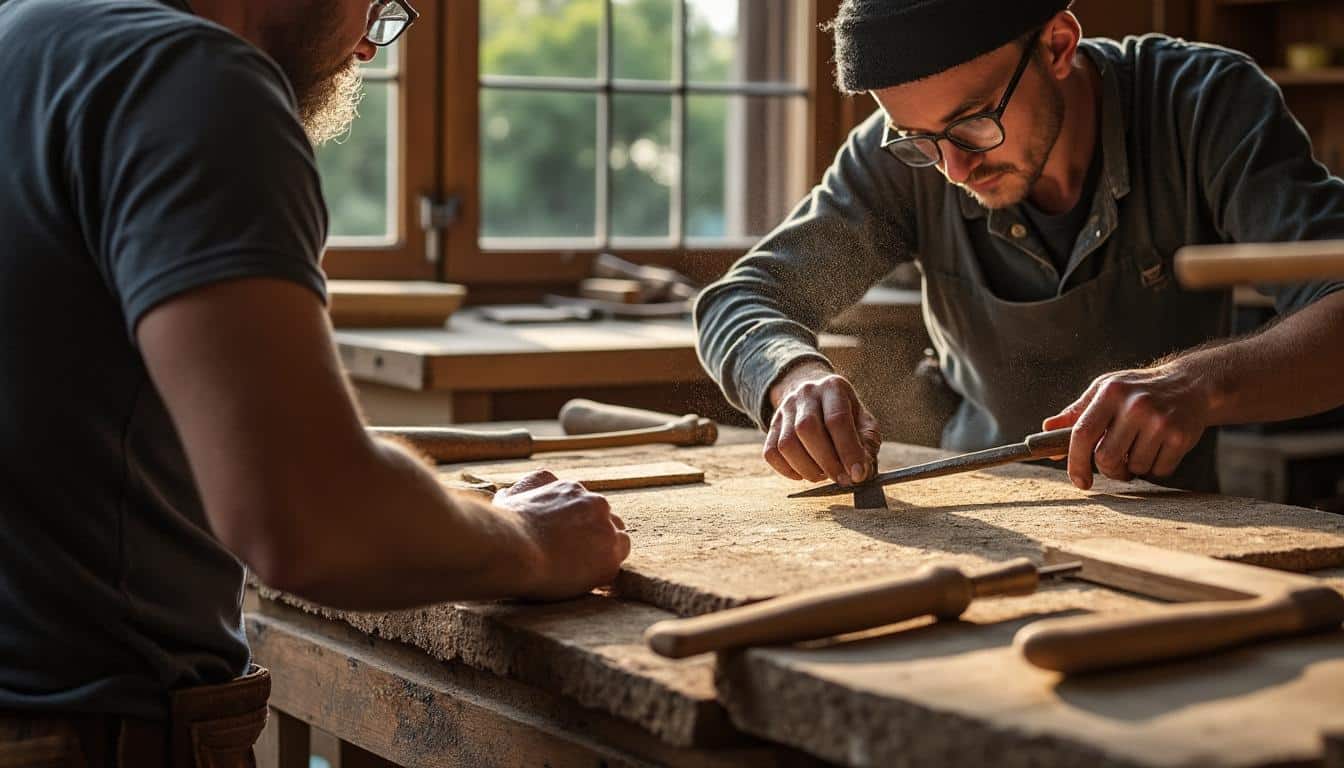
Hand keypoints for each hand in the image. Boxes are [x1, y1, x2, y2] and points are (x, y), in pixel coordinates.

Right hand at [493, 470, 630, 599]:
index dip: (576, 524)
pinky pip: (618, 560)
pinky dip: (605, 568)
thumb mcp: (510, 498)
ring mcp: (605, 527)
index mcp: (569, 488)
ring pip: (617, 537)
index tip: (565, 538)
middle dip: (594, 535)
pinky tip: (586, 577)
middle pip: (605, 518)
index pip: (584, 504)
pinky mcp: (611, 553)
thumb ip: (521, 495)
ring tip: (582, 568)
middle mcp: (592, 501)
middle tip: (576, 555)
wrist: (511, 548)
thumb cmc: (503, 528)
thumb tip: (513, 498)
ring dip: (603, 551)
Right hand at [764, 362, 881, 484]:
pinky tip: (803, 473)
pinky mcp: (771, 425)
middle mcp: (806, 393)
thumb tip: (860, 472)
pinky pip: (771, 453)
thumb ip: (866, 445)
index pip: (837, 419)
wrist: (816, 397)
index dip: (848, 450)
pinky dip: (787, 470)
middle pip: (807, 428)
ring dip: (807, 469)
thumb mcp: (863, 422)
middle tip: (841, 479)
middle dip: (826, 461)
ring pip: (786, 444)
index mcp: (833, 387)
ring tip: (823, 475)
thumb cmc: (845, 414)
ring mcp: (784, 408)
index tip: (857, 474)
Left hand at [1043, 364, 1209, 489]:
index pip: (1082, 434)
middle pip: (1106, 459)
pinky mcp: (1181, 436)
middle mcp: (1134, 405)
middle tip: (1116, 464)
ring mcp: (1159, 421)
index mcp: (1109, 392)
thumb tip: (1047, 430)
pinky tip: (1159, 449)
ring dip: (1134, 468)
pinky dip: (1156, 468)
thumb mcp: (1106, 391)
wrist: (1191, 384)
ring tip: (1140, 448)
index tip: (1079, 481)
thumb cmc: (1139, 390)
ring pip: (1134, 468)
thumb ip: (1076, 412)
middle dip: (1109, 470)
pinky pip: (1158, 471)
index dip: (1075, 462)